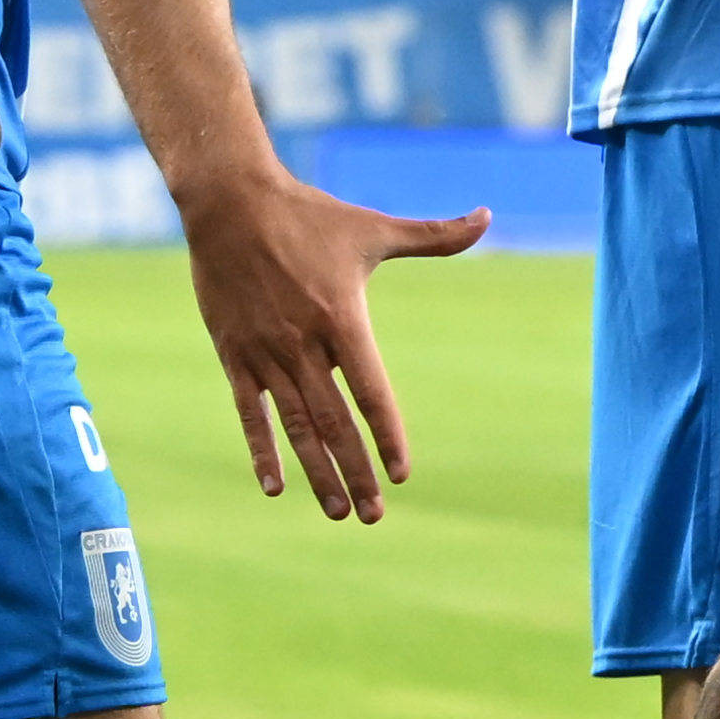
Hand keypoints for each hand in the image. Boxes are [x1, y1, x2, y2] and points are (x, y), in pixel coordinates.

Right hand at [181, 172, 489, 521]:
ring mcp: (266, 354)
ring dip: (317, 473)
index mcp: (342, 320)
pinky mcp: (234, 355)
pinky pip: (248, 413)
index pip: (371, 393)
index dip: (387, 436)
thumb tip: (488, 216)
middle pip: (334, 424)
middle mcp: (304, 345)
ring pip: (295, 427)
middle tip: (374, 515)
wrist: (231, 203)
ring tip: (338, 512)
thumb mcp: (374, 227)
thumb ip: (435, 235)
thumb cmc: (309, 215)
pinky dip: (261, 451)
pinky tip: (276, 486)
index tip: (402, 474)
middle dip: (356, 472)